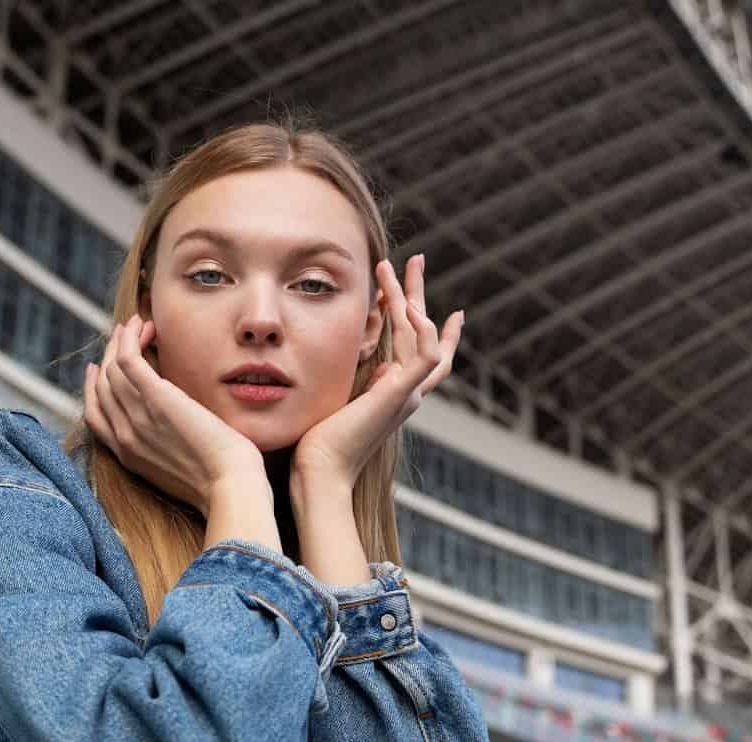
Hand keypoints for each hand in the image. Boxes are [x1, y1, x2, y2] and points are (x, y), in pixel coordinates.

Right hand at [84, 314, 267, 513]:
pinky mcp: (155, 398)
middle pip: (101, 388)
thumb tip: (175, 428)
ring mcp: (136, 417)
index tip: (97, 368)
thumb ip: (167, 447)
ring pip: (111, 369)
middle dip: (106, 357)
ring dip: (120, 341)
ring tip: (136, 325)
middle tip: (120, 337)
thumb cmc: (221, 481)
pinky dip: (129, 339)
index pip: (95, 417)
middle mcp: (125, 437)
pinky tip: (141, 325)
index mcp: (128, 456)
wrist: (230, 485)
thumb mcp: (181, 468)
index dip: (93, 388)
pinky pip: (127, 359)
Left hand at [292, 254, 462, 486]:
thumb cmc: (318, 445)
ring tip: (394, 266)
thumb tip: (367, 359)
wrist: (320, 472)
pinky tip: (404, 303)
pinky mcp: (401, 395)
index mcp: (394, 394)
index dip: (432, 326)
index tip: (434, 299)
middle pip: (428, 334)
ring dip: (410, 296)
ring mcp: (408, 394)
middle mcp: (407, 393)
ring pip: (424, 334)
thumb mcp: (338, 401)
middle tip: (417, 259)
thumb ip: (355, 380)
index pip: (423, 354)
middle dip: (420, 293)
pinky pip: (426, 354)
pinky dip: (422, 328)